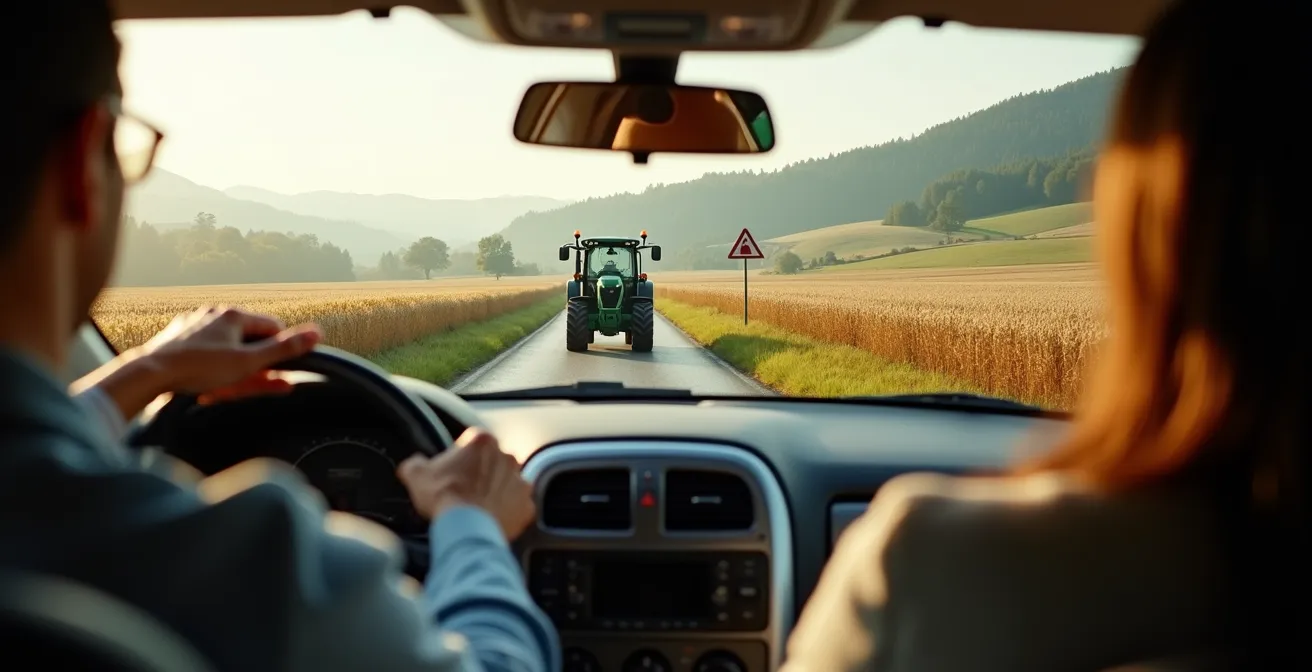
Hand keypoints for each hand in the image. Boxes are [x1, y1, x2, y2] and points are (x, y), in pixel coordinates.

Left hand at [136, 306, 321, 403]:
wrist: (149, 374)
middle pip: (249, 340)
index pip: (272, 327)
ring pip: (226, 348)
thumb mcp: (249, 362)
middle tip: (257, 386)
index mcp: (233, 315)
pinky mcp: (177, 340)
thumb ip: (284, 349)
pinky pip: (204, 354)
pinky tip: (206, 385)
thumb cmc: (200, 368)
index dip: (280, 350)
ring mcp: (193, 327)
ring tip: (227, 388)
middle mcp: (213, 315)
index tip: (279, 370)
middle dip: (257, 365)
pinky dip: (212, 369)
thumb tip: (318, 332)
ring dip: (235, 370)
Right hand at [397, 428, 534, 539]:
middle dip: (481, 473)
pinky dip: (507, 512)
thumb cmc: (443, 497)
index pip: (471, 443)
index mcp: (482, 441)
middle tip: (463, 491)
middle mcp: (507, 456)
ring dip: (496, 492)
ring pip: (507, 483)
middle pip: (492, 462)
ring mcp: (520, 481)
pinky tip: (491, 520)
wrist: (466, 528)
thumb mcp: (416, 474)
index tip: (451, 472)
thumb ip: (415, 463)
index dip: (459, 458)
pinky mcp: (527, 506)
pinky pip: (518, 507)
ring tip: (477, 508)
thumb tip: (413, 464)